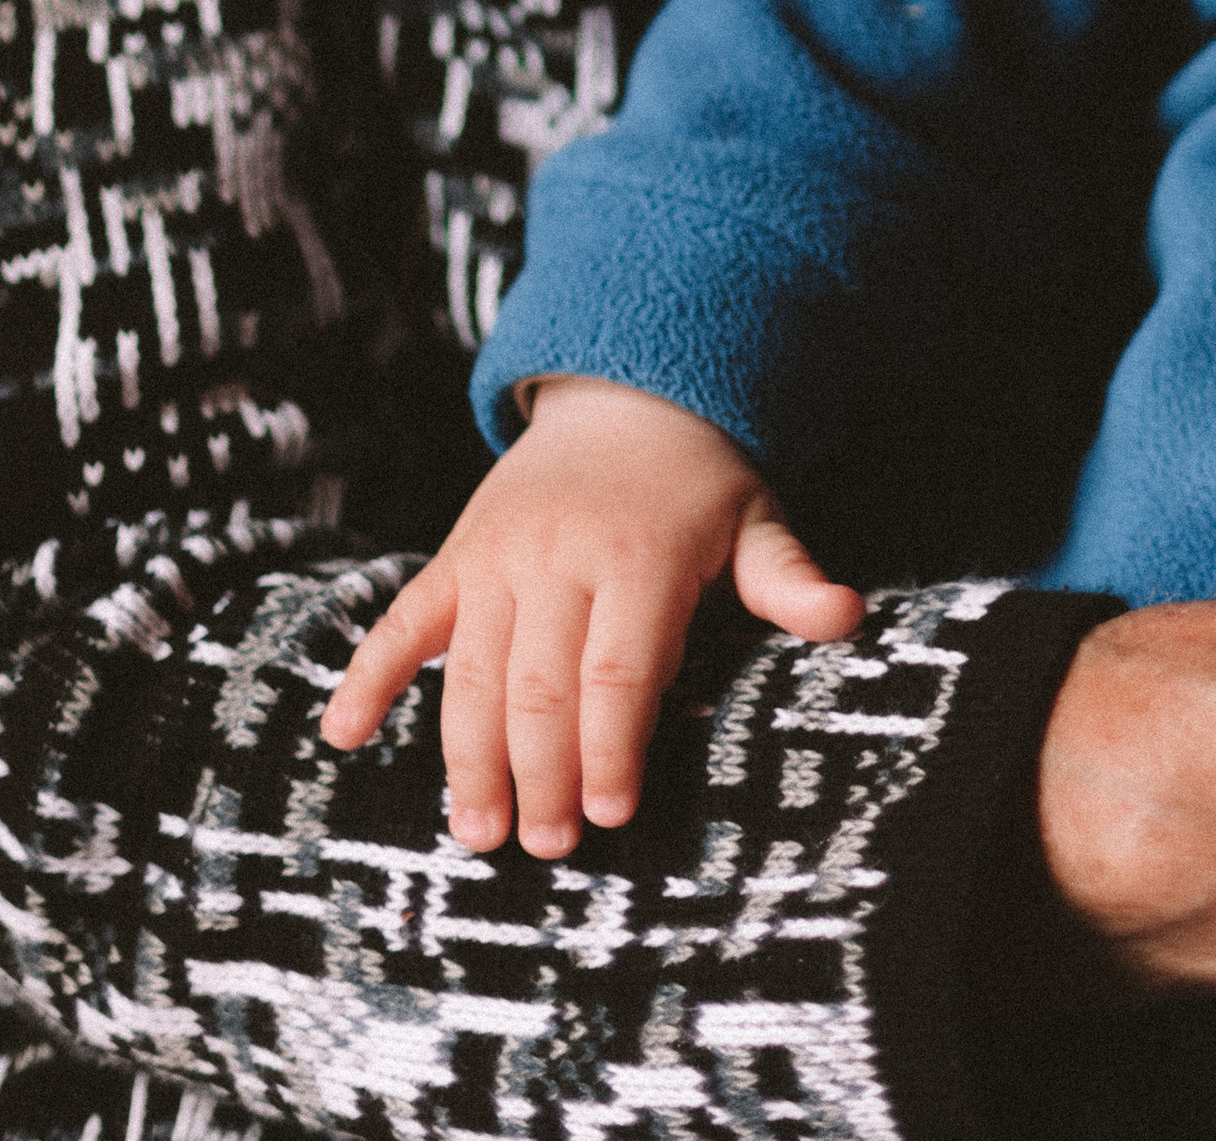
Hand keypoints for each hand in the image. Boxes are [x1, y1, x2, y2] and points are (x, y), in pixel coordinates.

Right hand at [319, 375, 861, 857]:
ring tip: (477, 833)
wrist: (627, 391)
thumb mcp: (756, 519)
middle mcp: (560, 554)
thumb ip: (789, 578)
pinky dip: (370, 675)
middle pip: (540, 683)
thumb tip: (848, 616)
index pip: (619, 668)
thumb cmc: (702, 484)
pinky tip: (342, 736)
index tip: (613, 814)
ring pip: (472, 670)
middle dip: (542, 773)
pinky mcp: (456, 556)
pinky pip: (402, 619)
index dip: (612, 746)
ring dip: (467, 756)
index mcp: (640, 555)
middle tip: (549, 848)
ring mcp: (498, 555)